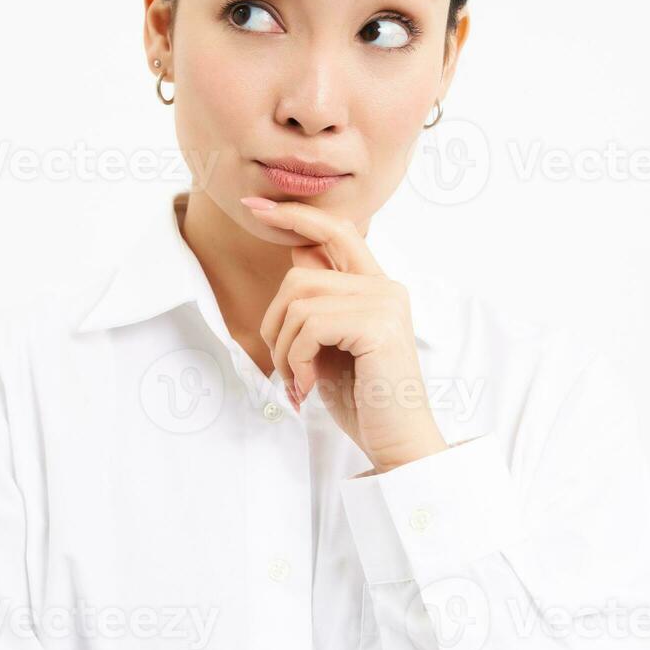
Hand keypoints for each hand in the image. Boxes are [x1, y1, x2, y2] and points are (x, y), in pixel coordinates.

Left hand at [241, 196, 447, 473]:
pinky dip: (294, 357)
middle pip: (300, 273)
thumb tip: (296, 249)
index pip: (336, 229)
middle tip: (283, 364)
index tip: (255, 206)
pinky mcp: (378, 325)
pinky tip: (306, 384)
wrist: (395, 443)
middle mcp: (385, 286)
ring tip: (296, 379)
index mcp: (376, 286)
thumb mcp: (329, 342)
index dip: (295, 214)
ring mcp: (385, 303)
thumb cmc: (363, 399)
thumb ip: (320, 298)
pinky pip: (309, 324)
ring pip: (299, 300)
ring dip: (283, 346)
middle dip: (275, 320)